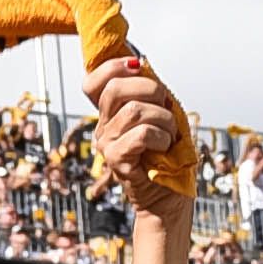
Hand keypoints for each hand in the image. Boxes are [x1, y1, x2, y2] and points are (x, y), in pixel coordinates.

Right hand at [85, 52, 193, 205]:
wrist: (169, 198)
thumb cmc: (169, 159)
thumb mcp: (162, 116)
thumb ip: (150, 94)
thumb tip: (143, 65)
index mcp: (111, 114)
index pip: (93, 82)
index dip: (112, 66)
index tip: (138, 66)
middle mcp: (103, 128)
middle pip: (114, 89)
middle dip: (150, 89)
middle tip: (166, 106)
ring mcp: (107, 145)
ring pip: (134, 111)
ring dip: (164, 119)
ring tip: (170, 134)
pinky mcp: (116, 161)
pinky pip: (141, 134)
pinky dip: (162, 137)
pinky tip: (165, 147)